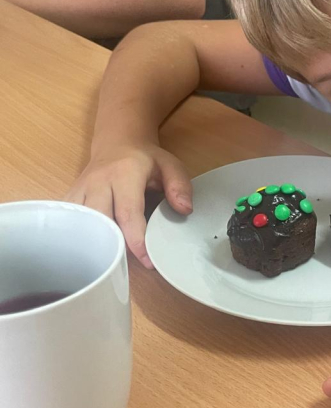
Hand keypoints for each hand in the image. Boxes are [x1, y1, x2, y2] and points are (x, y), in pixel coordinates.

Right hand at [67, 144, 191, 266]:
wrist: (116, 142)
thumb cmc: (145, 159)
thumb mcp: (170, 165)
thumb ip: (179, 185)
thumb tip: (184, 210)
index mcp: (124, 174)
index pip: (128, 213)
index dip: (136, 241)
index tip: (147, 261)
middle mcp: (98, 182)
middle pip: (99, 221)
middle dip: (112, 246)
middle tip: (126, 265)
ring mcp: (80, 190)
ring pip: (80, 224)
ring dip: (93, 244)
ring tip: (109, 262)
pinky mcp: (70, 197)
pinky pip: (68, 222)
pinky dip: (77, 238)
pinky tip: (90, 251)